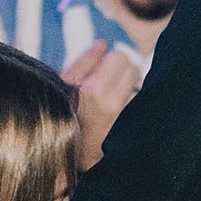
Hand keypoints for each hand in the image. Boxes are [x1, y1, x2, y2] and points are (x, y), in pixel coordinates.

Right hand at [61, 40, 142, 171]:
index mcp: (91, 90)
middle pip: (132, 67)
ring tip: (113, 95)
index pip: (118, 57)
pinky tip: (118, 108)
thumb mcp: (62, 88)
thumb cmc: (63, 118)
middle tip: (110, 79)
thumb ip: (84, 62)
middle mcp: (110, 102)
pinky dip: (130, 98)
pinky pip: (138, 99)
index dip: (112, 59)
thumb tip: (103, 42)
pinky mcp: (130, 124)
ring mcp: (122, 116)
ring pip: (136, 83)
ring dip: (127, 84)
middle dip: (123, 69)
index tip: (106, 66)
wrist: (72, 158)